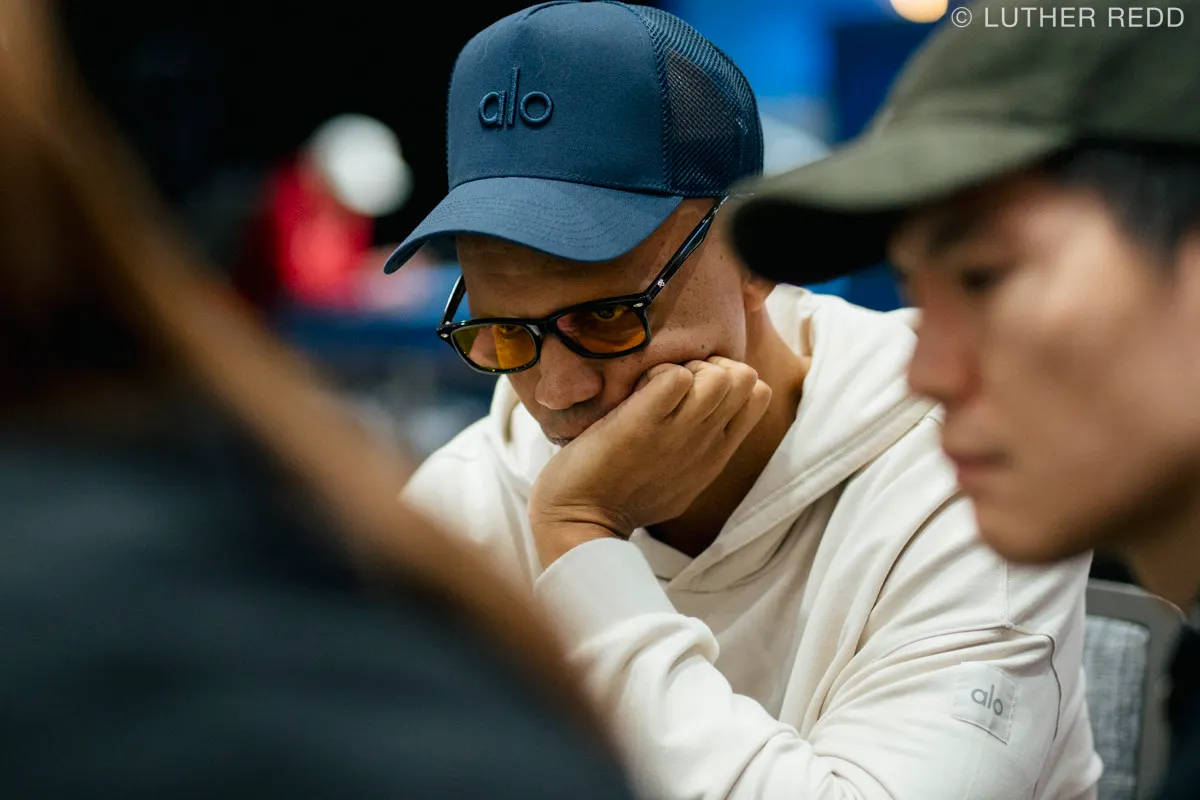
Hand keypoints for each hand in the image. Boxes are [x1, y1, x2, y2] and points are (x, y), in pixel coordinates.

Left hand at [529, 356, 771, 564]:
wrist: (580, 521)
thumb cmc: (624, 497)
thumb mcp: (681, 478)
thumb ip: (700, 449)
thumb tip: (706, 417)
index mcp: (717, 454)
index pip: (759, 393)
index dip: (730, 376)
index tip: (695, 386)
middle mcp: (706, 443)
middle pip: (746, 377)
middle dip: (712, 365)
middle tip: (675, 382)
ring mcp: (677, 435)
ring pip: (719, 376)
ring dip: (686, 368)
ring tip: (654, 387)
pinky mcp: (643, 426)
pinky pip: (673, 378)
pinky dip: (655, 373)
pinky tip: (636, 391)